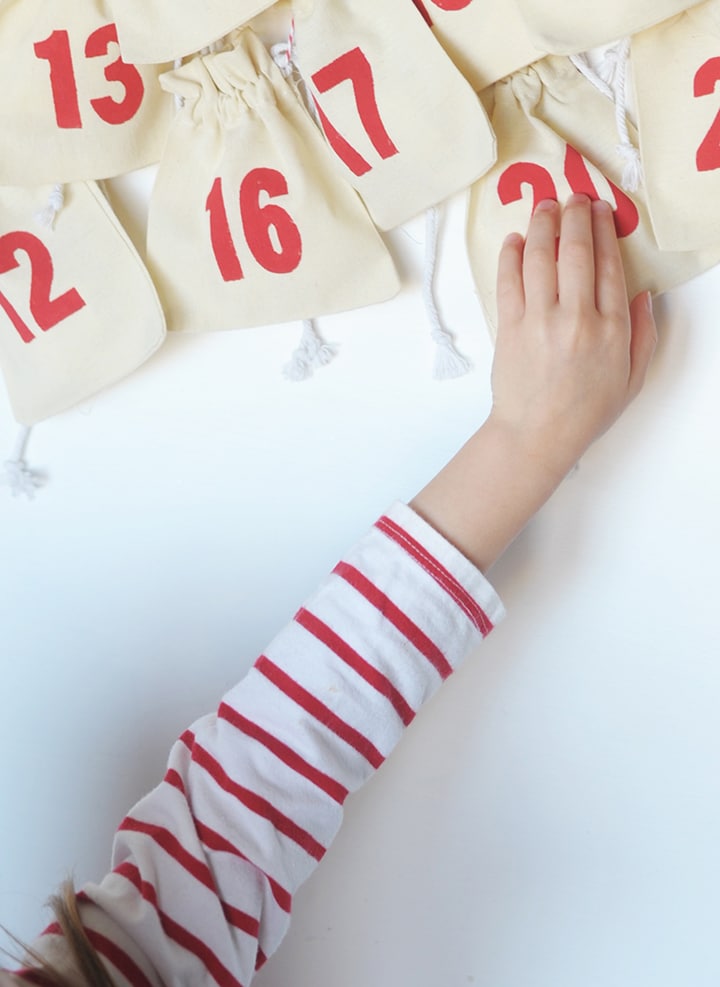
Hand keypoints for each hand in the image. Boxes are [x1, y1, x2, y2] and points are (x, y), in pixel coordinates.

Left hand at [490, 194, 656, 483]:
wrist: (536, 436)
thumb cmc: (585, 412)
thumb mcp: (631, 379)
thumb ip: (643, 334)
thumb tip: (642, 294)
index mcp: (611, 329)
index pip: (609, 265)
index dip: (605, 231)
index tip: (602, 211)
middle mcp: (576, 318)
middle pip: (577, 252)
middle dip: (575, 216)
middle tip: (574, 197)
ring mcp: (540, 321)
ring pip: (541, 257)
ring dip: (543, 224)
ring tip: (545, 205)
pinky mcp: (509, 327)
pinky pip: (509, 281)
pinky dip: (511, 255)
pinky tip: (516, 240)